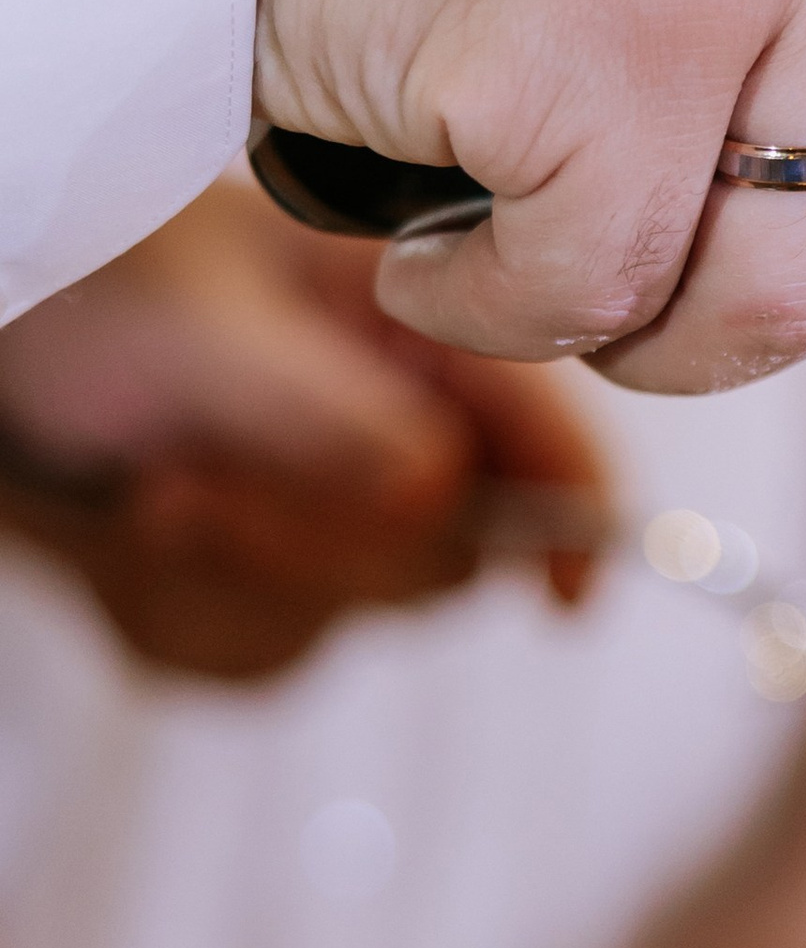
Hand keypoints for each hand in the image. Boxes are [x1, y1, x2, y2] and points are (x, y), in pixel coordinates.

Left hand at [0, 179, 603, 676]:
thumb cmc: (86, 289)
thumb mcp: (213, 332)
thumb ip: (340, 418)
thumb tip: (442, 499)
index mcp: (411, 334)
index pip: (547, 438)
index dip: (577, 520)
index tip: (564, 599)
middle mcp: (387, 429)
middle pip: (445, 560)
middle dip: (315, 549)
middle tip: (199, 489)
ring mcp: (323, 515)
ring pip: (343, 622)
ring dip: (228, 581)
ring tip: (150, 495)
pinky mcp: (256, 584)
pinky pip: (257, 658)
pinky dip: (178, 615)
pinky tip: (131, 538)